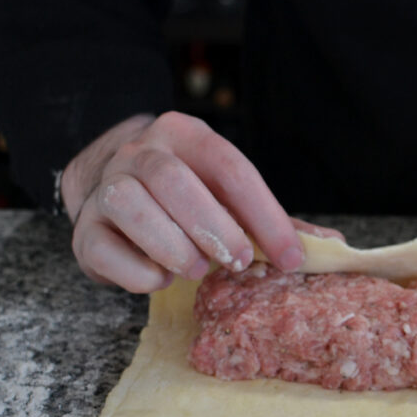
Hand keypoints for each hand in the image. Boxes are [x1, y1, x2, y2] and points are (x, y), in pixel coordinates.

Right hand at [62, 111, 337, 292]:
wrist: (111, 191)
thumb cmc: (188, 201)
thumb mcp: (232, 200)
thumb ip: (274, 221)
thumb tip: (331, 247)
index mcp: (188, 137)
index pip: (231, 169)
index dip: (265, 216)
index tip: (290, 257)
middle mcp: (142, 153)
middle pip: (173, 181)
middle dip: (214, 226)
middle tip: (240, 262)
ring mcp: (107, 187)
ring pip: (131, 206)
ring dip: (173, 245)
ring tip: (197, 269)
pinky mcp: (84, 230)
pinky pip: (104, 248)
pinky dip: (138, 270)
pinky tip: (160, 278)